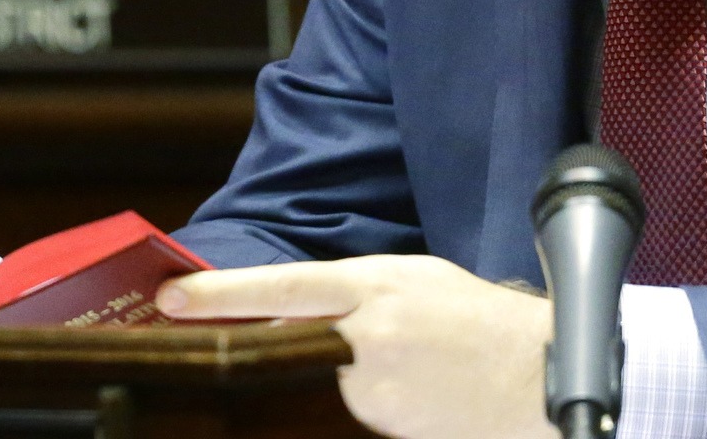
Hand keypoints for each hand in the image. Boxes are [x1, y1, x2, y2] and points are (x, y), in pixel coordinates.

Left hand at [158, 256, 555, 438]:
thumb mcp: (418, 282)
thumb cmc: (481, 324)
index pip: (282, 286)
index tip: (169, 297)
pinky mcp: (385, 425)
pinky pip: (357, 410)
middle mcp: (369, 333)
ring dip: (348, 374)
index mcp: (377, 285)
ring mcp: (375, 387)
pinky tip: (418, 391)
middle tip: (200, 328)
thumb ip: (358, 293)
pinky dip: (376, 400)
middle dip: (244, 334)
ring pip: (327, 379)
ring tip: (413, 365)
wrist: (537, 377)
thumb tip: (298, 305)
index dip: (221, 293)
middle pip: (283, 336)